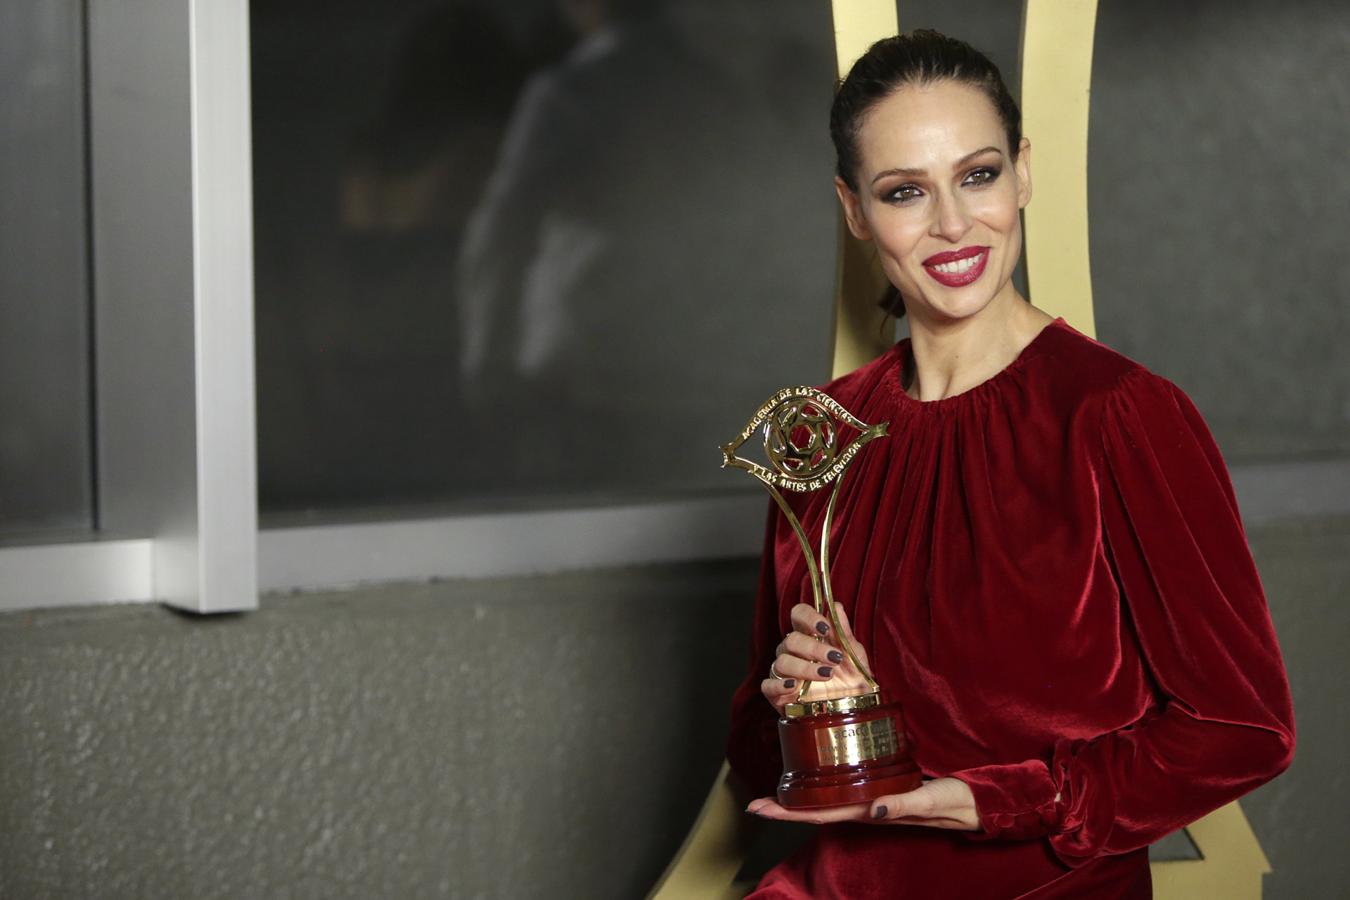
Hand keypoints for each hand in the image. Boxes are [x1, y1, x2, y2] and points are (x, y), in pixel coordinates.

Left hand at [745, 777, 980, 830]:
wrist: (975, 804)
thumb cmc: (954, 803)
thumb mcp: (930, 801)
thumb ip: (904, 806)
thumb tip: (874, 810)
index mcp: (872, 812)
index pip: (821, 814)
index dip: (789, 813)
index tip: (759, 808)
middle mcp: (866, 808)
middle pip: (816, 809)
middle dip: (785, 808)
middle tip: (754, 802)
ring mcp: (872, 800)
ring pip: (828, 799)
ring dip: (801, 797)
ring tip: (776, 790)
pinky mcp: (881, 787)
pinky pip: (845, 786)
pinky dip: (824, 782)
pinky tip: (815, 774)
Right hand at [761, 604, 873, 714]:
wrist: (850, 711)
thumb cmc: (850, 679)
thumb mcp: (854, 655)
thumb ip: (843, 632)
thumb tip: (836, 606)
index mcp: (809, 636)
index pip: (798, 615)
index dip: (808, 617)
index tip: (824, 628)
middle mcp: (793, 651)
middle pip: (791, 639)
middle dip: (813, 648)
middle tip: (834, 659)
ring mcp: (784, 672)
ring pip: (781, 662)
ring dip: (804, 667)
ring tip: (826, 675)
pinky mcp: (777, 694)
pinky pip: (768, 685)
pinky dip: (778, 685)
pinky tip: (794, 687)